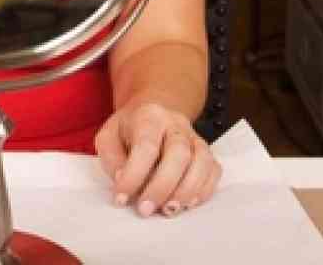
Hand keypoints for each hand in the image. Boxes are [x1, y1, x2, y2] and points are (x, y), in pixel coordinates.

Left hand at [94, 101, 219, 217]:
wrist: (154, 113)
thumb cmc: (128, 130)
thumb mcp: (108, 136)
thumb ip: (112, 157)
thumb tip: (124, 178)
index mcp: (150, 117)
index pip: (146, 146)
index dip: (134, 175)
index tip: (121, 198)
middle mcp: (177, 125)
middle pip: (179, 154)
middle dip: (162, 187)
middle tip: (145, 210)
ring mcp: (195, 138)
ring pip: (202, 162)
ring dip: (186, 191)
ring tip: (168, 210)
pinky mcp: (207, 153)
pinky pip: (214, 171)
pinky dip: (203, 190)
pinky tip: (186, 204)